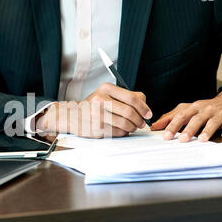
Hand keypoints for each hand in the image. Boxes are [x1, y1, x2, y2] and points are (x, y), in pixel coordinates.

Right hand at [37, 83, 152, 137]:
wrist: (73, 115)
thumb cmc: (94, 105)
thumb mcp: (107, 94)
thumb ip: (127, 96)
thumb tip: (145, 106)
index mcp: (106, 88)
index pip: (132, 98)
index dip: (144, 108)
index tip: (148, 114)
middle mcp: (101, 100)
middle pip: (130, 112)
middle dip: (140, 120)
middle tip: (142, 123)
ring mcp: (98, 115)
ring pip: (125, 124)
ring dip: (133, 127)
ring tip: (133, 127)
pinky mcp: (97, 128)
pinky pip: (118, 132)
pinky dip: (124, 132)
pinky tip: (122, 130)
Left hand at [152, 87, 221, 141]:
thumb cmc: (208, 107)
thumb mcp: (189, 109)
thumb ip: (171, 117)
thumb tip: (155, 125)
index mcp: (195, 107)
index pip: (181, 116)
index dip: (173, 126)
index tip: (165, 136)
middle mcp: (207, 110)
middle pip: (196, 119)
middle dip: (189, 129)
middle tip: (182, 140)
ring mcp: (221, 114)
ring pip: (213, 122)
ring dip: (207, 130)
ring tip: (202, 139)